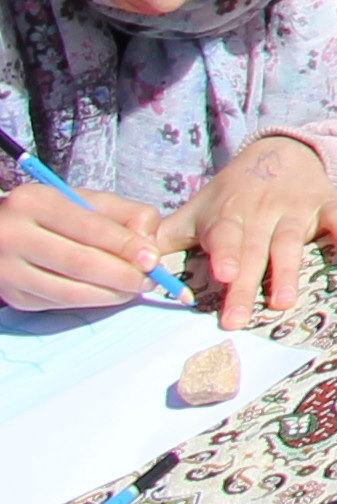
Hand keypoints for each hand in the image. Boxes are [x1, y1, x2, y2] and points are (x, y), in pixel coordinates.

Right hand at [0, 176, 161, 311]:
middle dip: (122, 275)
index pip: (89, 228)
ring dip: (109, 294)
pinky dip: (89, 301)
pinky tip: (108, 294)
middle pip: (79, 263)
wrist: (0, 232)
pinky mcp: (12, 296)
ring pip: (68, 291)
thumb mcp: (85, 200)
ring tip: (133, 289)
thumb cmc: (52, 212)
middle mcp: (14, 236)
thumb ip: (124, 213)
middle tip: (149, 281)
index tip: (153, 260)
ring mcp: (8, 270)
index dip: (125, 246)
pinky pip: (58, 303)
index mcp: (35, 203)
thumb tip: (149, 245)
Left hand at [150, 136, 336, 326]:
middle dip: (247, 285)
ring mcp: (294, 208)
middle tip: (238, 319)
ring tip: (284, 302)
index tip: (224, 274)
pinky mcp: (324, 203)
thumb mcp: (198, 209)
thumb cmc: (232, 193)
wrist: (279, 152)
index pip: (224, 235)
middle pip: (254, 251)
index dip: (225, 253)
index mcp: (227, 215)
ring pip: (291, 242)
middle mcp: (260, 212)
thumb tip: (131, 264)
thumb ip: (166, 237)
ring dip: (289, 270)